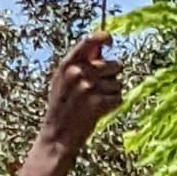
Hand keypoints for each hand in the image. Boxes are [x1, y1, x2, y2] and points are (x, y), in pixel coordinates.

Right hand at [39, 33, 122, 156]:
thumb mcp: (62, 82)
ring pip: (118, 83)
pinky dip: (112, 106)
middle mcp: (78, 72)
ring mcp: (88, 87)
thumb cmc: (62, 107)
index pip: (90, 40)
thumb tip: (101, 46)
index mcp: (67, 64)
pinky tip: (97, 112)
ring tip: (92, 104)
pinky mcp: (98, 102)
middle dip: (111, 77)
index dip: (104, 37)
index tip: (110, 42)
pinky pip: (119, 97)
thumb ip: (80, 63)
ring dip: (110, 94)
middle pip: (114, 65)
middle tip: (94, 92)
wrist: (57, 137)